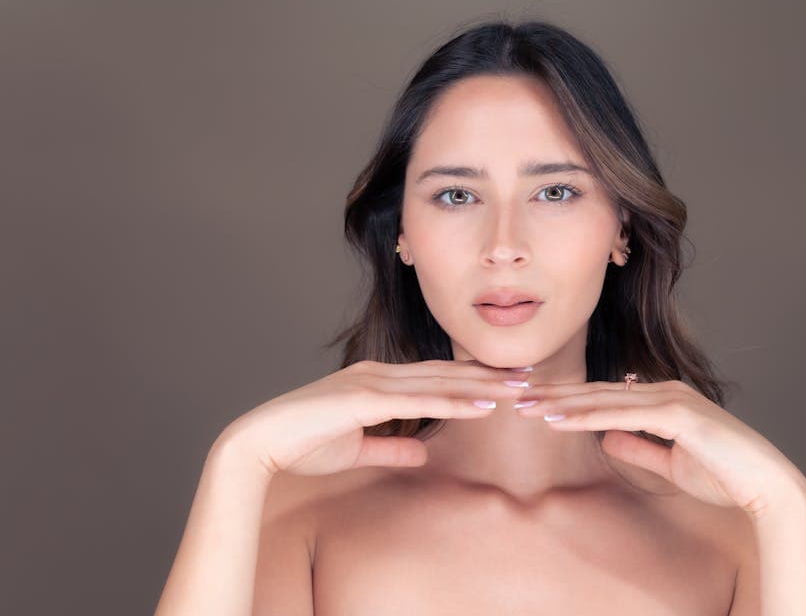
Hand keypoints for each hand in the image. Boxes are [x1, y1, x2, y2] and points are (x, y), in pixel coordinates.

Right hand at [215, 359, 528, 478]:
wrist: (261, 444)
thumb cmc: (301, 445)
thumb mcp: (357, 449)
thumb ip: (391, 447)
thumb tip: (423, 451)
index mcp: (376, 382)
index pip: (433, 377)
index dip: (470, 378)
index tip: (504, 382)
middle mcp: (378, 374)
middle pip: (444, 372)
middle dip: (487, 375)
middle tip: (527, 376)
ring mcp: (372, 383)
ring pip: (438, 381)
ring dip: (480, 385)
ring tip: (517, 389)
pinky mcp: (364, 399)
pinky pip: (418, 400)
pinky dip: (452, 401)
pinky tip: (481, 404)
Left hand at [514, 379, 805, 518]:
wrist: (765, 485)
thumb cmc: (724, 475)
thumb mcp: (669, 463)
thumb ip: (639, 448)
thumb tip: (607, 439)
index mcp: (662, 399)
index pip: (604, 396)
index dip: (569, 398)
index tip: (536, 402)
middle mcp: (663, 391)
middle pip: (597, 391)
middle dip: (555, 394)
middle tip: (516, 395)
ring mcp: (670, 399)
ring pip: (603, 399)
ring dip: (562, 402)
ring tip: (527, 406)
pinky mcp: (677, 414)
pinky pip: (621, 415)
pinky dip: (587, 416)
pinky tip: (558, 420)